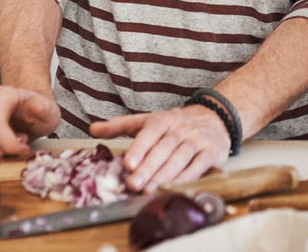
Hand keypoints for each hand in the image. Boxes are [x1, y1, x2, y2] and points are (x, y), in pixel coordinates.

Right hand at [0, 85, 60, 157]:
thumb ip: (44, 108)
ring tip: (12, 143)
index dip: (9, 144)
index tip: (24, 148)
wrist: (28, 110)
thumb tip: (37, 106)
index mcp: (2, 95)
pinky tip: (1, 148)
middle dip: (6, 150)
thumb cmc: (38, 111)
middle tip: (21, 143)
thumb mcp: (49, 110)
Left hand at [89, 105, 229, 190]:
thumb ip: (120, 126)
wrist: (215, 117)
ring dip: (164, 175)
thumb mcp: (148, 120)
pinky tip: (174, 186)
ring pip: (180, 158)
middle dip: (148, 168)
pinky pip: (199, 166)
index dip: (139, 148)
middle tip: (133, 184)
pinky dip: (187, 177)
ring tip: (149, 190)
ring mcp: (197, 140)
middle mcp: (180, 129)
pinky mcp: (211, 152)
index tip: (128, 164)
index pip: (150, 133)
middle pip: (163, 149)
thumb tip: (92, 130)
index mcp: (163, 120)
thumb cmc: (175, 124)